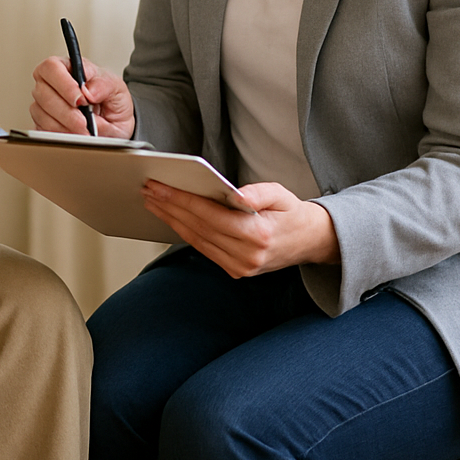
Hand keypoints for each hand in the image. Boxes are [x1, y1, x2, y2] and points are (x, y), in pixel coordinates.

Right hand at [29, 56, 135, 137]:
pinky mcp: (41, 123)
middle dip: (66, 111)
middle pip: (42, 92)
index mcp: (67, 66)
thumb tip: (88, 91)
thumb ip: (104, 86)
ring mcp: (43, 104)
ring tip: (85, 130)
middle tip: (85, 121)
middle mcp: (50, 83)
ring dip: (65, 125)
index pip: (52, 67)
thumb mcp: (117, 89)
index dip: (64, 84)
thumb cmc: (111, 100)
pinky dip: (62, 135)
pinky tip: (76, 134)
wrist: (114, 123)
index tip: (81, 100)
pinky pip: (44, 130)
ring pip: (41, 114)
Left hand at [142, 180, 339, 276]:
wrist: (310, 242)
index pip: (210, 215)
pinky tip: (172, 218)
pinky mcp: (236, 272)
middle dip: (170, 207)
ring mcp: (241, 268)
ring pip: (197, 241)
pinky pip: (204, 250)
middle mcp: (247, 256)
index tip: (160, 187)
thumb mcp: (281, 194)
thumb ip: (258, 192)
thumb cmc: (292, 213)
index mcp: (258, 235)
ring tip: (154, 202)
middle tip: (149, 190)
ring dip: (172, 220)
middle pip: (198, 228)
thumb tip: (236, 194)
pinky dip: (185, 233)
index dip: (181, 200)